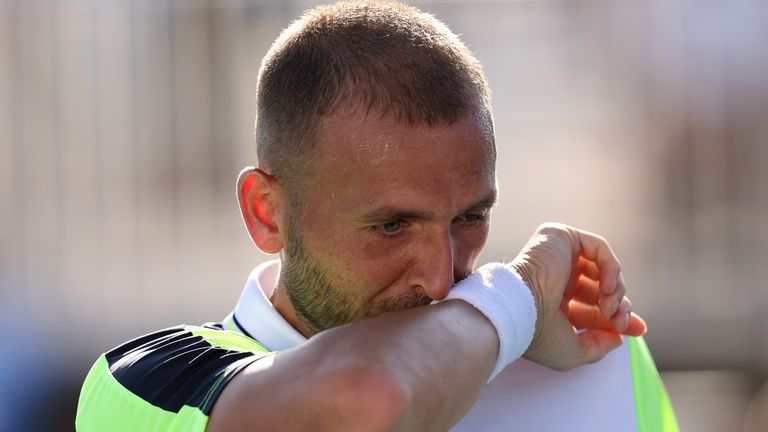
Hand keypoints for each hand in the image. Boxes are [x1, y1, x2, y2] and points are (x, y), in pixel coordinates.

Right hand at [510, 223, 646, 370]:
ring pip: (603, 267)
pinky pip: (599, 247)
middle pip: (602, 287)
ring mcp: (558, 256)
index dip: (618, 315)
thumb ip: (596, 347)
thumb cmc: (537, 333)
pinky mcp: (560, 237)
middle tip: (621, 322)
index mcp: (554, 300)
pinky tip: (608, 287)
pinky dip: (611, 267)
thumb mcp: (572, 351)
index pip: (594, 305)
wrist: (519, 309)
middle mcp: (557, 276)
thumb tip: (617, 338)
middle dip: (619, 306)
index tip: (636, 329)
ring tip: (610, 308)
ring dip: (616, 290)